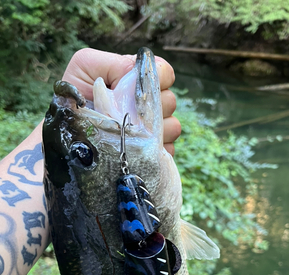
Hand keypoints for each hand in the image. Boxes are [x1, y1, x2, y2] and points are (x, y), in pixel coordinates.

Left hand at [62, 48, 180, 155]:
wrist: (69, 136)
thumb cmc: (73, 98)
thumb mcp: (86, 68)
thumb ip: (115, 63)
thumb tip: (138, 76)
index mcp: (135, 79)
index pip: (164, 72)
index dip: (158, 78)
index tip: (138, 90)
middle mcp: (147, 103)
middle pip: (170, 100)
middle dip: (152, 108)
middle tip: (129, 116)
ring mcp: (153, 129)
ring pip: (173, 126)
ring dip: (155, 132)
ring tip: (131, 136)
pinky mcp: (153, 152)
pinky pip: (168, 149)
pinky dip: (156, 151)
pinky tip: (136, 151)